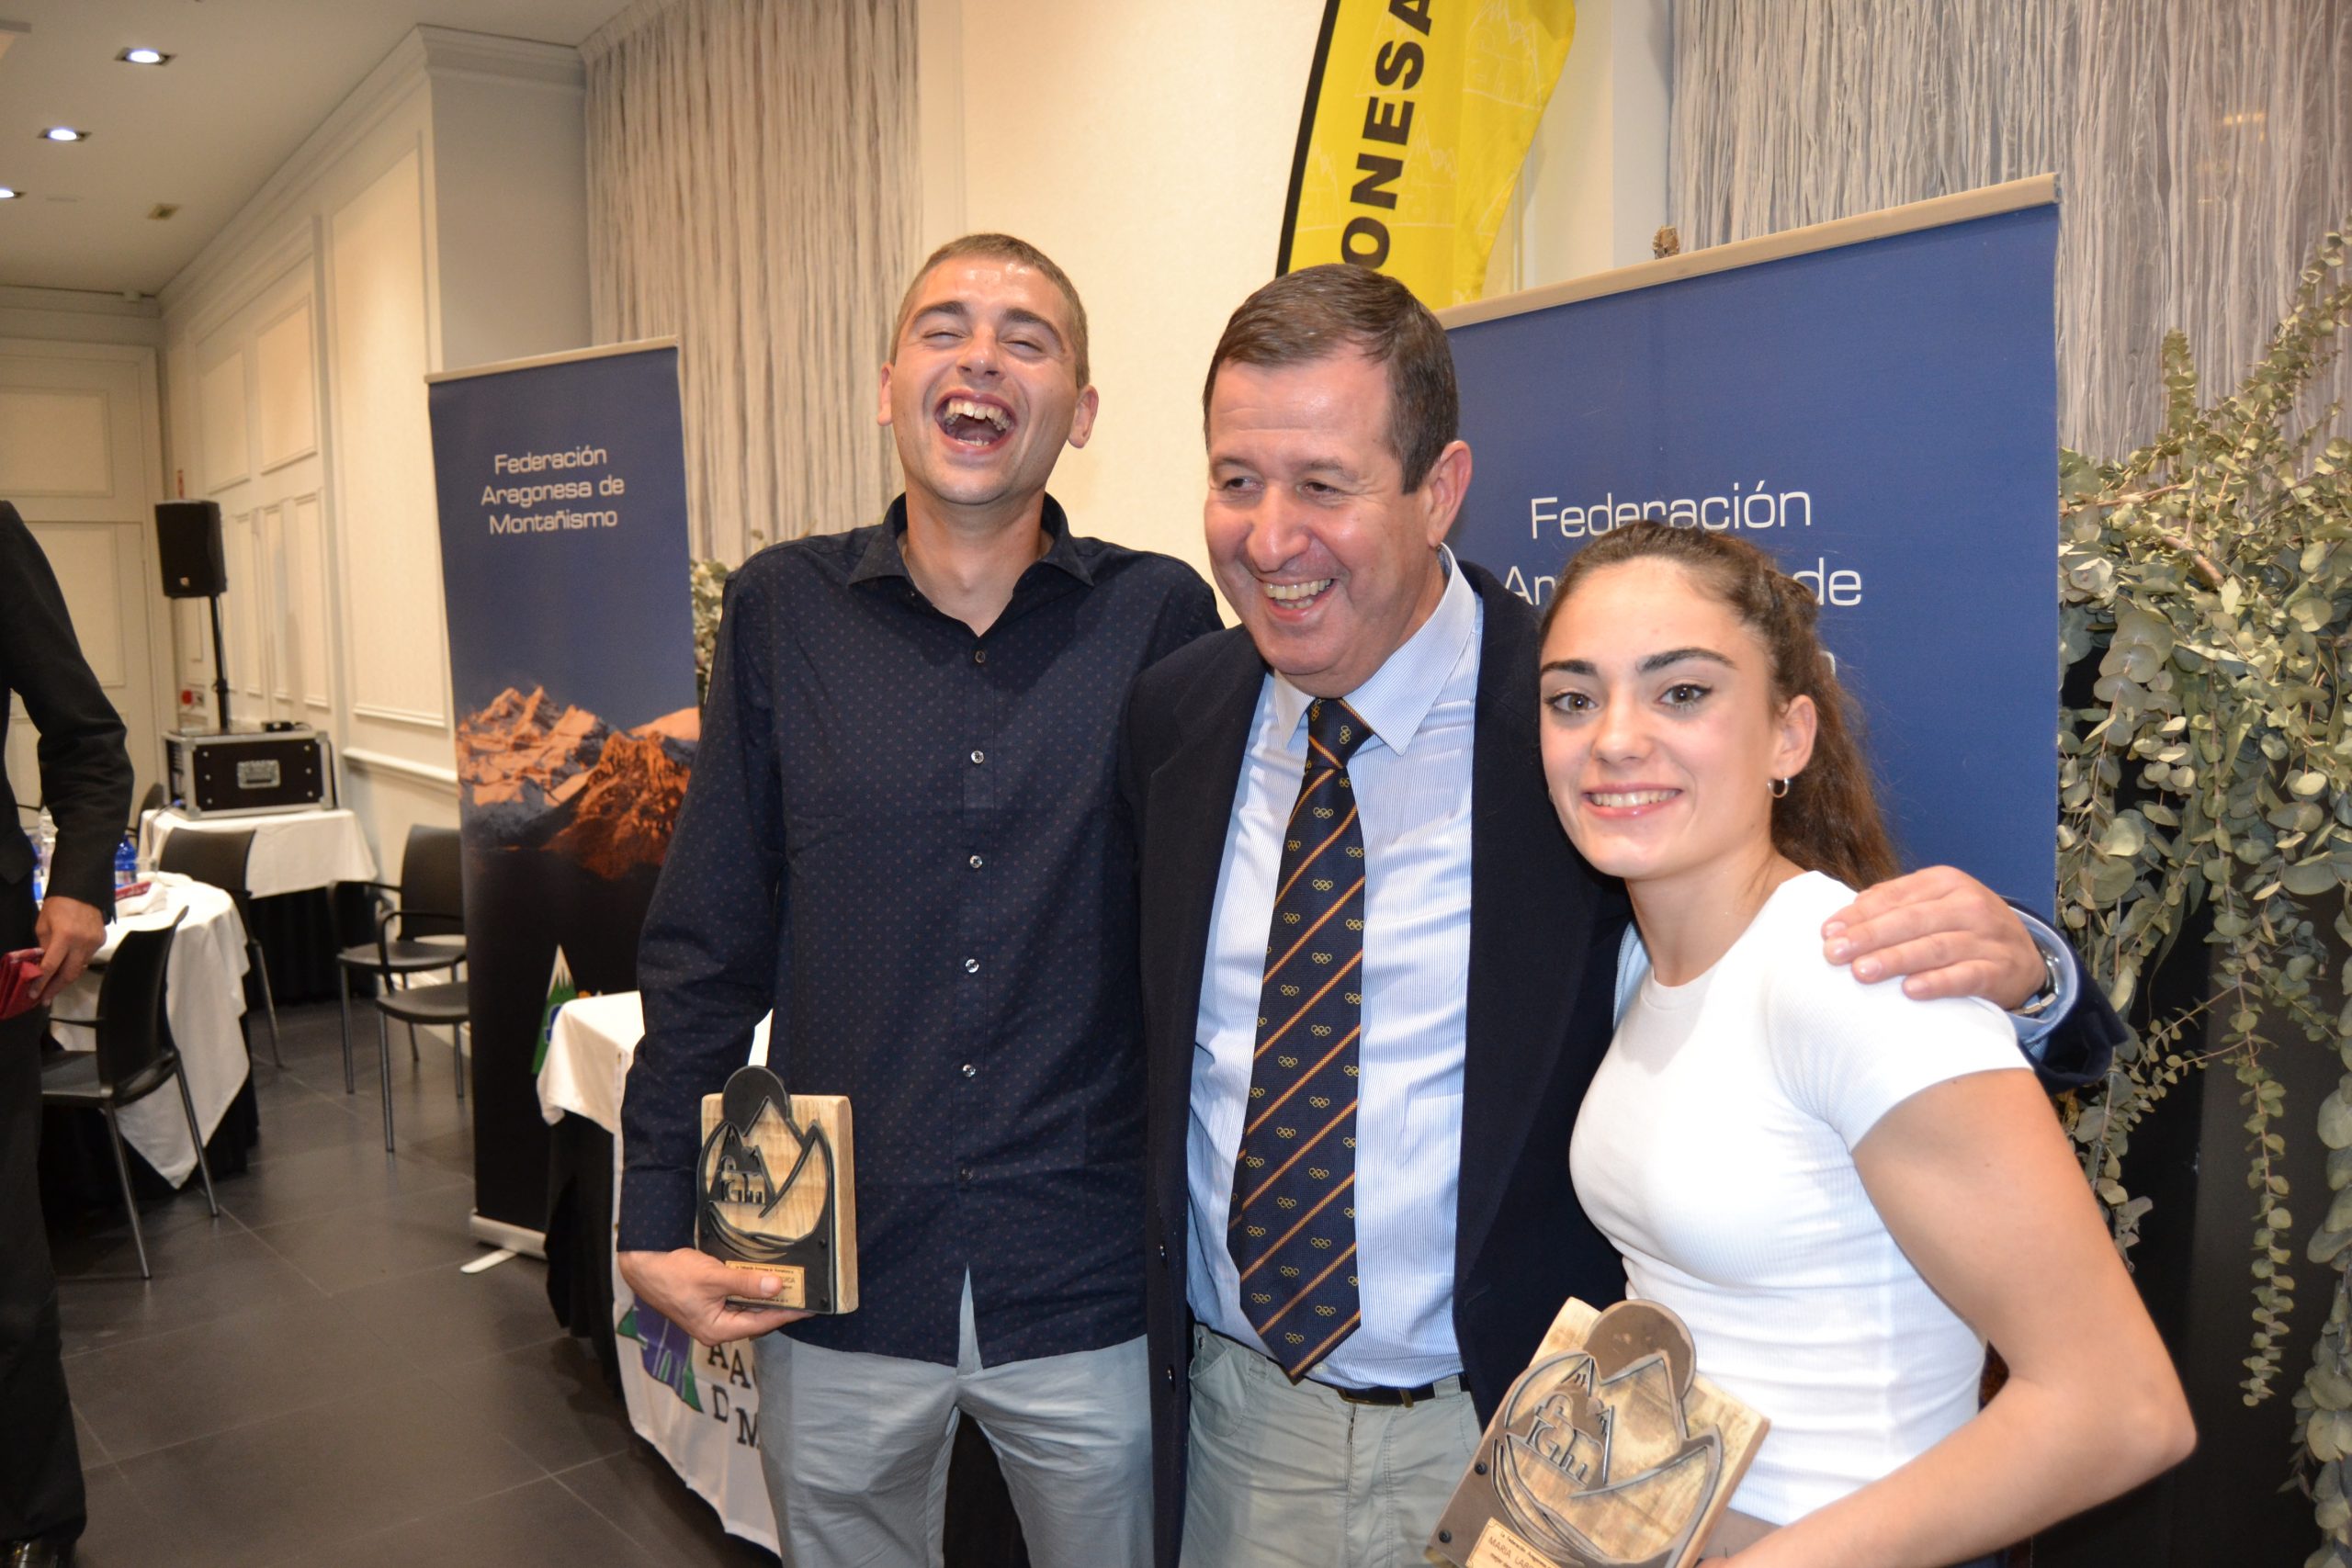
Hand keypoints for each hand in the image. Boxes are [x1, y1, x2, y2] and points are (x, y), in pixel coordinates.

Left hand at [29, 894, 106, 1002]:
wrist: (82, 890)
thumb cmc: (57, 905)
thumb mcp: (43, 925)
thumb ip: (44, 947)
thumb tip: (42, 965)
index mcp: (64, 937)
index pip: (51, 966)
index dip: (41, 982)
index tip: (34, 994)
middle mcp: (82, 943)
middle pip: (69, 974)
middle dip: (56, 988)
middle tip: (45, 999)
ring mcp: (94, 943)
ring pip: (80, 968)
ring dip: (66, 978)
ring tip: (54, 986)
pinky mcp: (101, 941)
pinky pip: (87, 958)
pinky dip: (76, 964)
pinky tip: (67, 966)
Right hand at [617, 1247, 809, 1343]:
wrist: (645, 1266)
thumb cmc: (673, 1274)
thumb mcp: (714, 1277)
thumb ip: (746, 1283)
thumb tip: (777, 1287)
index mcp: (717, 1330)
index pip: (762, 1322)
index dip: (787, 1313)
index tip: (810, 1307)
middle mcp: (716, 1329)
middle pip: (756, 1319)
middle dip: (780, 1306)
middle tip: (805, 1294)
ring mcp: (712, 1318)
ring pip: (748, 1310)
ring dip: (767, 1298)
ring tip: (792, 1287)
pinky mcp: (710, 1305)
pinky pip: (738, 1302)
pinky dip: (752, 1292)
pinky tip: (766, 1281)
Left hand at [1821, 865, 2043, 1008]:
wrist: (2024, 955)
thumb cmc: (1962, 928)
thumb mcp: (1934, 905)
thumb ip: (1893, 905)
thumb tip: (1845, 916)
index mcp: (1945, 881)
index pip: (1894, 896)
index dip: (1859, 914)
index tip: (1827, 932)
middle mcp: (1968, 904)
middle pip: (1911, 920)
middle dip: (1868, 936)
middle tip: (1834, 954)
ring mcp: (1987, 937)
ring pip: (1935, 947)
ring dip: (1895, 959)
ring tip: (1861, 972)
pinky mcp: (2000, 969)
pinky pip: (1966, 976)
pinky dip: (1937, 983)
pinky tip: (1910, 991)